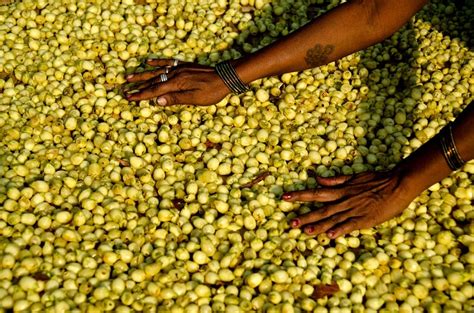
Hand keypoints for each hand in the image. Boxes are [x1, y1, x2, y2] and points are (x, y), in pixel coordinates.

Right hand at [123, 59, 229, 105]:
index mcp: (176, 84)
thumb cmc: (212, 91)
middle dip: (138, 86)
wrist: (226, 76)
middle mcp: (175, 75)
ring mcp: (179, 69)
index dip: (141, 95)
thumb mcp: (195, 99)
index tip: (129, 98)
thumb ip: (176, 99)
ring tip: (130, 76)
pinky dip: (157, 62)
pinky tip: (149, 62)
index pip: (154, 91)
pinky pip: (167, 62)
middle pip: (152, 81)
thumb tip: (157, 101)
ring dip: (143, 75)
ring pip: (157, 72)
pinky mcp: (184, 66)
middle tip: (125, 90)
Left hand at [282, 169, 417, 237]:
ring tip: (305, 231)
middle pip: (321, 208)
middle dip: (305, 216)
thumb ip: (335, 180)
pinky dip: (341, 230)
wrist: (397, 183)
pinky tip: (331, 236)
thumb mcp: (353, 177)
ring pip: (333, 218)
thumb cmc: (376, 179)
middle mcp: (344, 200)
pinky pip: (351, 225)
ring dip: (319, 225)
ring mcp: (354, 210)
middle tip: (290, 223)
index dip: (300, 196)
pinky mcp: (365, 219)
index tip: (285, 198)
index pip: (316, 193)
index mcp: (341, 190)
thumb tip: (317, 178)